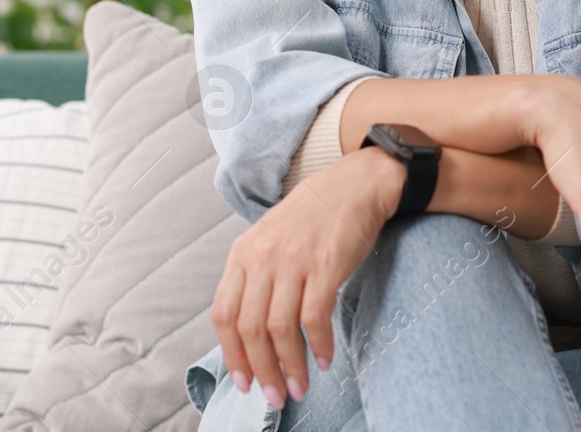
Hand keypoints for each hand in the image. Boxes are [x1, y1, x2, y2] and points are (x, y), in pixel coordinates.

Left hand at [210, 145, 404, 407]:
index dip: (231, 354)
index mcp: (244, 252)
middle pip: (250, 328)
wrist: (357, 184)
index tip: (244, 382)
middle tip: (275, 396)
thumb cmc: (315, 216)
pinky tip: (325, 360)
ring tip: (300, 387)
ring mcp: (294, 259)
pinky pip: (314, 318)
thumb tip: (249, 332)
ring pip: (280, 328)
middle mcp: (263, 256)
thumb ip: (256, 276)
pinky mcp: (326, 264)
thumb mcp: (271, 238)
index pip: (224, 313)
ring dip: (290, 366)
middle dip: (261, 370)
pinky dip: (319, 346)